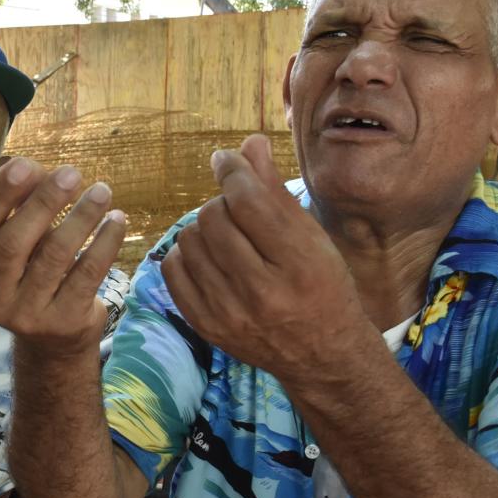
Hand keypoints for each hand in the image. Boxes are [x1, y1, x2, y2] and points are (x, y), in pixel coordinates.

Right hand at [0, 157, 126, 354]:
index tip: (28, 163)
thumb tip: (32, 167)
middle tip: (71, 172)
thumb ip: (14, 213)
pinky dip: (105, 242)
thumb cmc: (30, 279)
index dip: (0, 193)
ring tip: (101, 190)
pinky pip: (87, 273)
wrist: (53, 342)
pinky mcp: (62, 322)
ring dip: (80, 216)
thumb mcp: (13, 250)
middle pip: (13, 242)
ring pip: (54, 256)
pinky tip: (116, 219)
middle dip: (43, 202)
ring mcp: (26, 315)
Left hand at [160, 134, 375, 382]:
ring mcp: (229, 314)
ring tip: (226, 234)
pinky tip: (207, 255)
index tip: (227, 160)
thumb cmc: (323, 286)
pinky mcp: (207, 326)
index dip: (232, 171)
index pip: (247, 200)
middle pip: (213, 217)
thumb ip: (275, 191)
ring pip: (189, 240)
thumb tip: (247, 143)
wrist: (322, 354)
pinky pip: (173, 270)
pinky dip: (186, 253)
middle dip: (221, 201)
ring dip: (203, 226)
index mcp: (297, 264)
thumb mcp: (312, 237)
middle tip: (237, 208)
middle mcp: (262, 293)